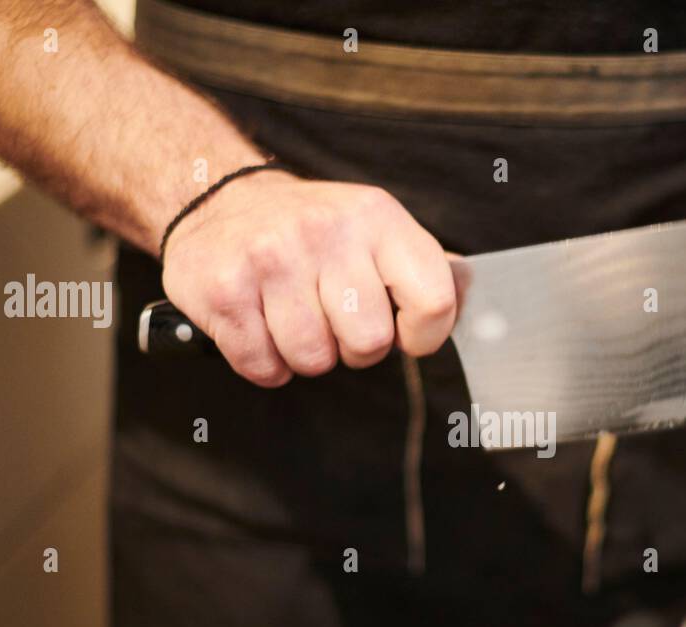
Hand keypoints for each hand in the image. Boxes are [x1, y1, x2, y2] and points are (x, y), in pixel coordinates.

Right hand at [161, 173, 456, 385]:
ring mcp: (271, 258)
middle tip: (332, 319)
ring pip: (313, 361)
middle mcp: (325, 232)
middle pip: (369, 344)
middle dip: (352, 348)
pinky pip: (263, 367)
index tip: (403, 332)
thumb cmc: (311, 231)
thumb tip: (468, 291)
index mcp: (377, 217)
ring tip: (291, 317)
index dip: (423, 336)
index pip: (434, 301)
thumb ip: (425, 267)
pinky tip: (259, 327)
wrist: (217, 199)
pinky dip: (264, 363)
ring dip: (304, 355)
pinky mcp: (223, 289)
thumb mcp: (376, 228)